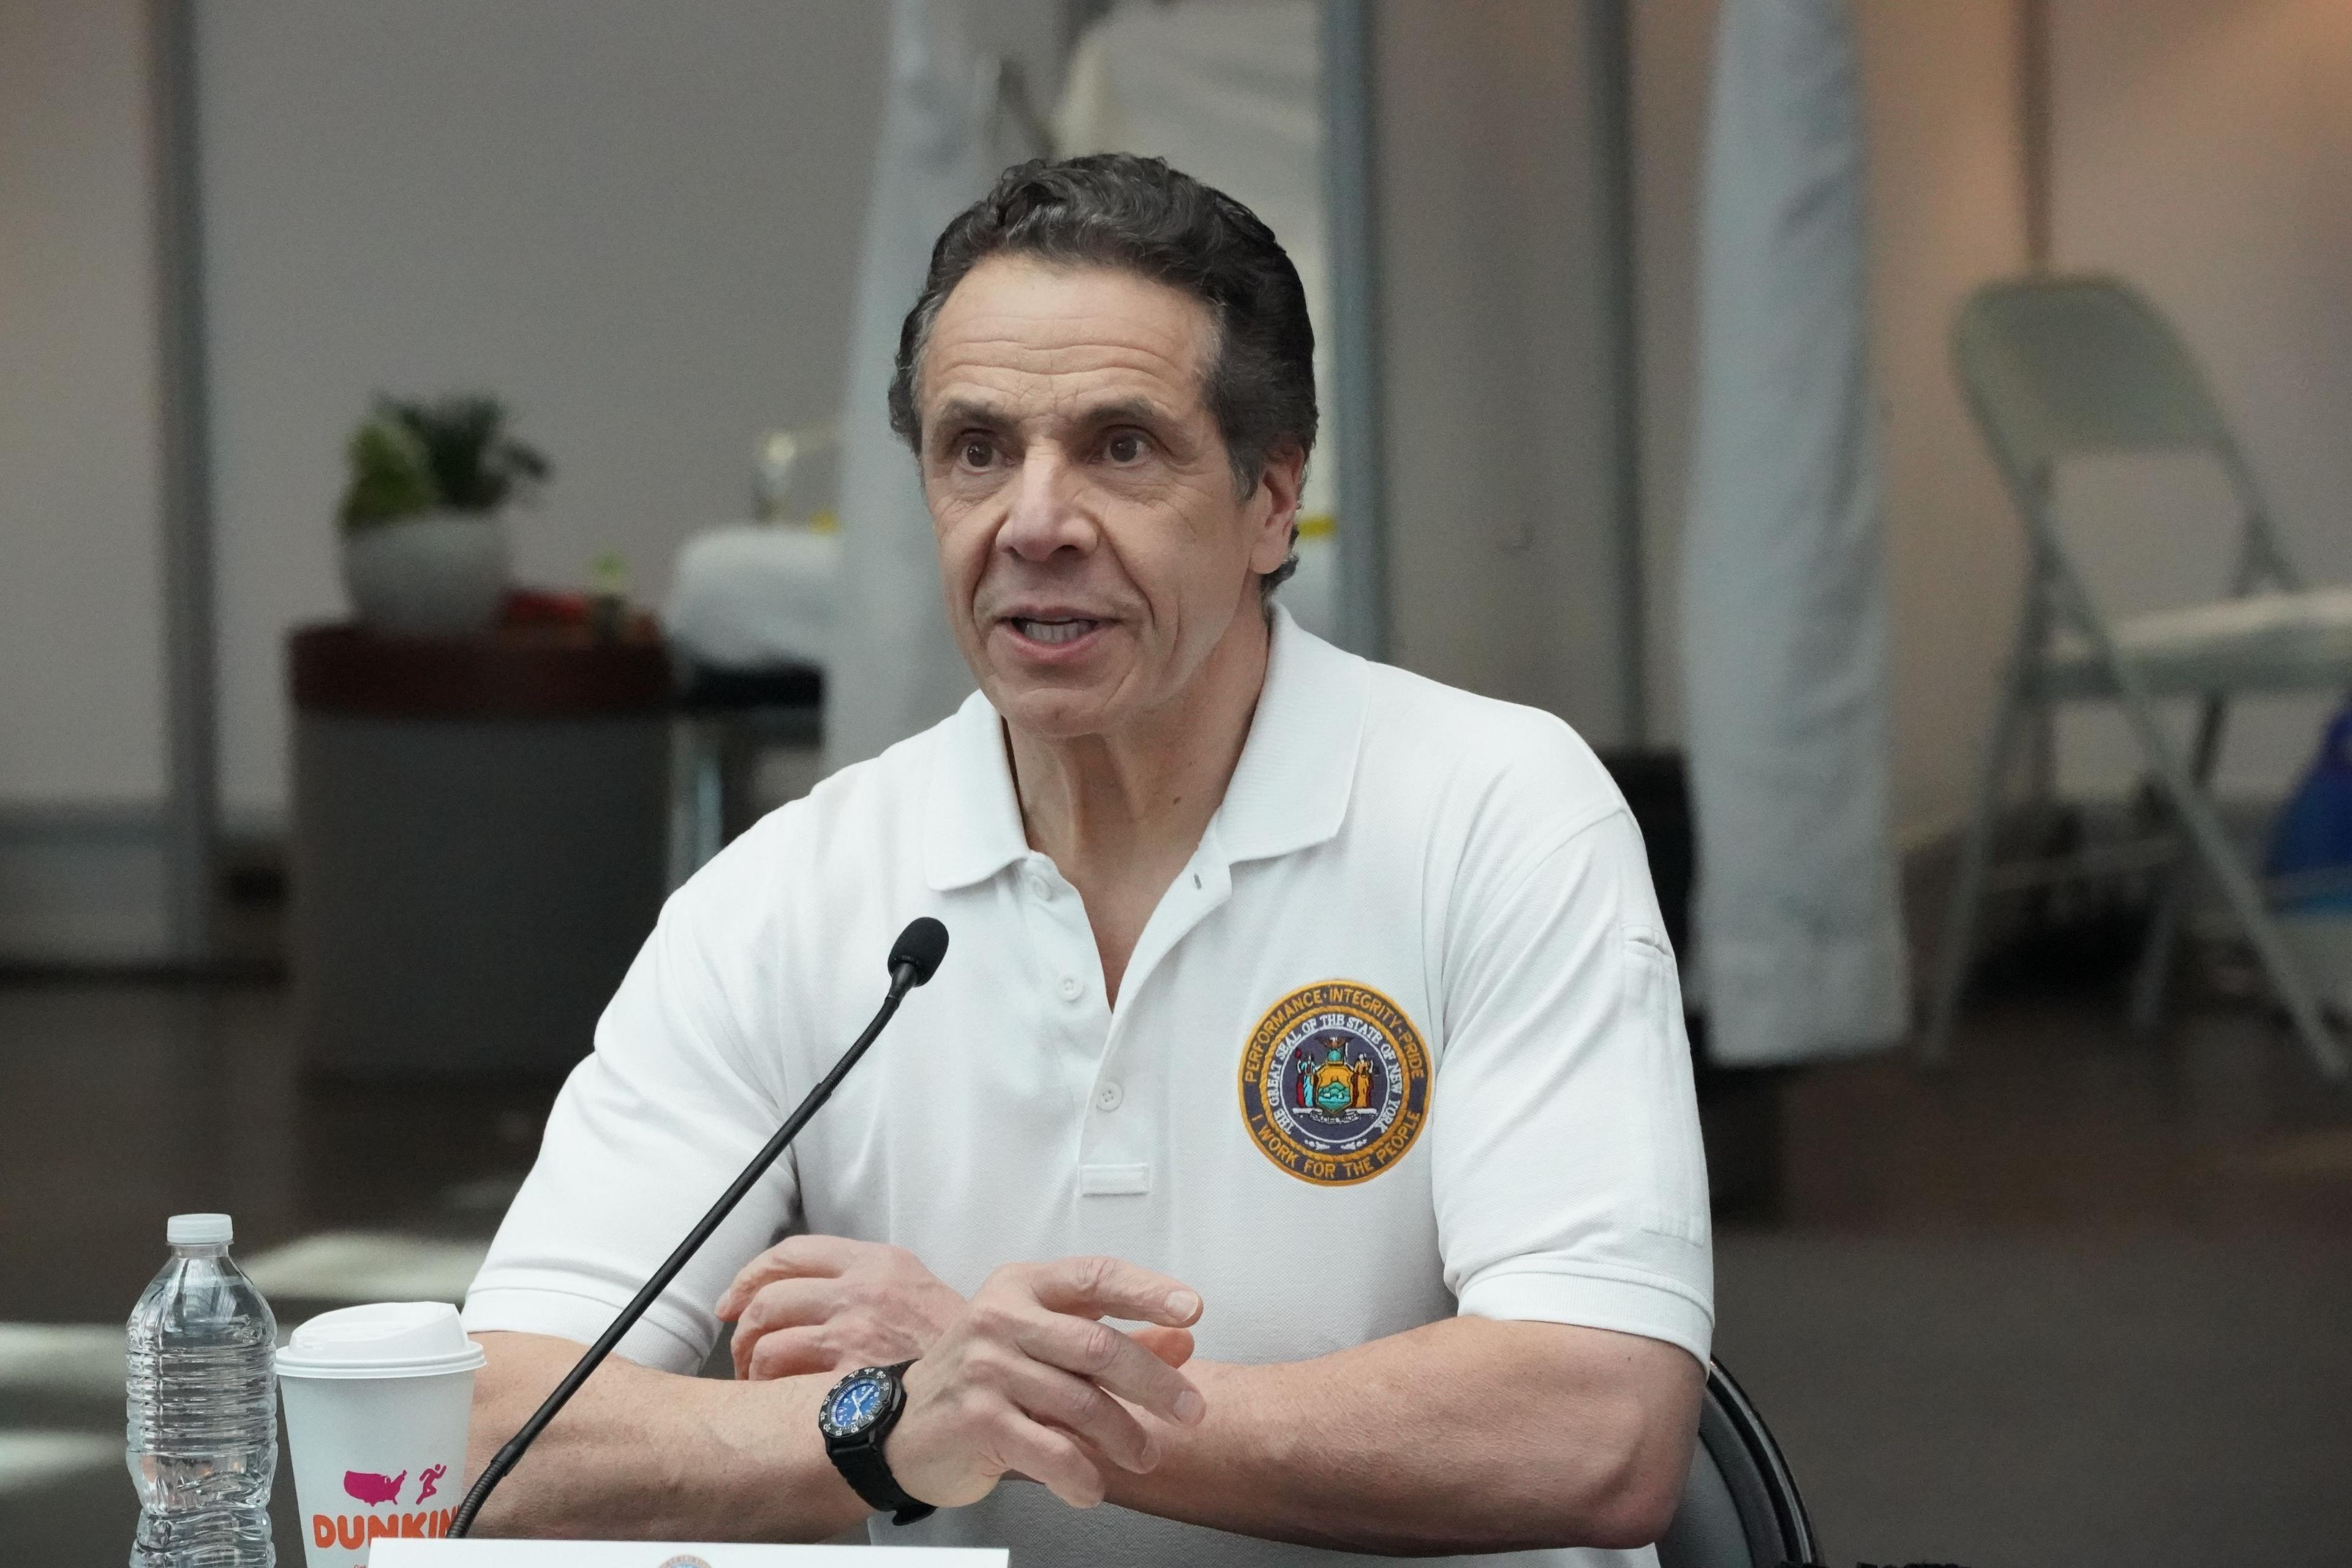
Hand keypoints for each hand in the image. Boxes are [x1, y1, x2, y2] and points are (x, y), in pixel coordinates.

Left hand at [716, 1235, 963, 1381]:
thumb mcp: (919, 1289)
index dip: (751, 1276)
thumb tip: (815, 1291)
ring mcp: (853, 1331)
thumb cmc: (955, 1348)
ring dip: (752, 1364)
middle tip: (743, 1351)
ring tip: (759, 1381)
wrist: (993, 1384)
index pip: (793, 1253)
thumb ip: (871, 1281)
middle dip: (743, 1329)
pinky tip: (775, 1400)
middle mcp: (861, 1289)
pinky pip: (780, 1373)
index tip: (735, 1299)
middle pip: (769, 1297)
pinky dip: (766, 1387)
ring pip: (768, 1340)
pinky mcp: (847, 1373)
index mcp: (878, 1262)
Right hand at [884, 1257, 1206, 1511]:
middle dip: (1154, 1382)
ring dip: (1125, 1437)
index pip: (1095, 1276)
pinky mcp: (976, 1419)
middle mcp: (1001, 1318)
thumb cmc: (985, 1379)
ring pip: (1080, 1403)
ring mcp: (985, 1367)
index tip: (1191, 1310)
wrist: (904, 1427)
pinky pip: (1050, 1451)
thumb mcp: (1047, 1346)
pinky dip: (1082, 1476)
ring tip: (1144, 1456)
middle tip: (1190, 1411)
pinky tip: (1093, 1487)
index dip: (1148, 1291)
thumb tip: (1182, 1339)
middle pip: (1097, 1345)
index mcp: (1023, 1286)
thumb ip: (1115, 1339)